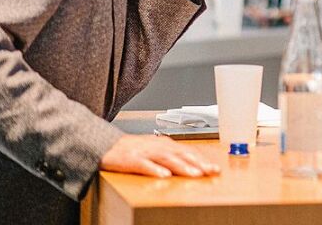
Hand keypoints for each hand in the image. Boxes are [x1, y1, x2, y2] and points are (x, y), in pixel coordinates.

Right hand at [100, 134, 219, 178]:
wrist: (106, 145)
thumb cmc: (133, 150)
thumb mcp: (156, 150)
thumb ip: (172, 156)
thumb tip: (192, 165)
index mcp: (166, 144)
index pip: (188, 151)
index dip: (202, 160)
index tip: (215, 168)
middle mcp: (158, 146)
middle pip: (181, 154)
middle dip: (198, 163)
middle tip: (211, 171)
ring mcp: (145, 152)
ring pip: (167, 159)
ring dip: (182, 166)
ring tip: (194, 174)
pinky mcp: (131, 160)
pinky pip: (144, 165)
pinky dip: (155, 170)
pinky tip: (164, 176)